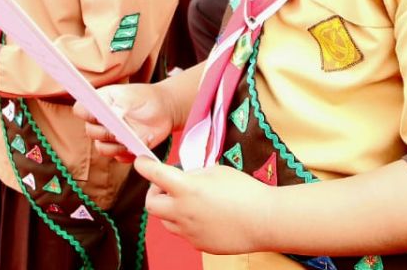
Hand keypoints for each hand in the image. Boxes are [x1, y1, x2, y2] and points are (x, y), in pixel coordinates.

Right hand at [73, 83, 173, 162]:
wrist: (163, 110)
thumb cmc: (145, 98)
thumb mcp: (134, 96)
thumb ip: (122, 104)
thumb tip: (114, 115)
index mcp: (99, 103)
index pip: (80, 109)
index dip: (85, 113)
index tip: (99, 114)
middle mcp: (100, 121)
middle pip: (90, 132)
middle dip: (105, 131)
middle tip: (120, 128)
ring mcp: (110, 137)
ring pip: (102, 148)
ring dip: (116, 145)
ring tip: (133, 137)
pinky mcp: (122, 149)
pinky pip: (119, 157)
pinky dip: (130, 152)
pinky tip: (143, 141)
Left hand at [136, 157, 270, 254]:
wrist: (264, 221)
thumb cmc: (245, 191)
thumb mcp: (216, 171)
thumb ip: (195, 174)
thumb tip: (184, 179)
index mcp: (186, 188)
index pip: (154, 175)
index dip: (144, 166)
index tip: (141, 162)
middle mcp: (182, 212)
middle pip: (151, 205)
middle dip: (155, 193)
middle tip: (168, 187)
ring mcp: (188, 231)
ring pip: (165, 221)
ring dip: (170, 209)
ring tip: (190, 202)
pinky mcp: (198, 244)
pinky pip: (183, 232)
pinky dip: (186, 223)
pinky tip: (205, 216)